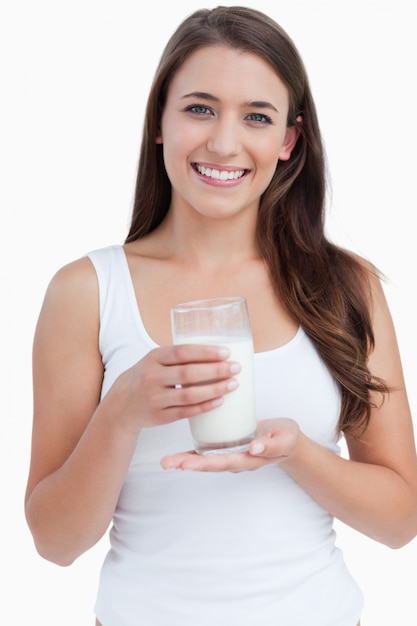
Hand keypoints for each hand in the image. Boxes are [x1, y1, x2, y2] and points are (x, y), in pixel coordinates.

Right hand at [110, 344, 240, 431]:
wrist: (120, 406)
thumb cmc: (145, 377)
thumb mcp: (154, 361)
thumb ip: (178, 356)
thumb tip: (217, 352)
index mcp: (153, 357)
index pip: (182, 352)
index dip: (206, 352)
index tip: (226, 352)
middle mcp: (152, 377)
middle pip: (188, 373)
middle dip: (216, 371)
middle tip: (236, 368)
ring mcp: (155, 398)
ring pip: (189, 395)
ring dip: (214, 390)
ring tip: (233, 385)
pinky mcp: (159, 416)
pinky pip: (185, 412)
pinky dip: (204, 407)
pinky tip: (220, 401)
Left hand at [161, 418, 299, 471]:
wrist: (286, 437)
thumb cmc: (286, 437)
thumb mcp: (285, 439)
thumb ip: (271, 445)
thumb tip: (253, 448)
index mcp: (248, 460)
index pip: (223, 462)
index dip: (203, 463)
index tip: (185, 465)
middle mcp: (235, 460)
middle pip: (208, 463)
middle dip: (186, 464)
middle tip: (167, 463)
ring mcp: (229, 455)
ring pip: (204, 459)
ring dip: (185, 460)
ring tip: (165, 461)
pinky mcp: (226, 447)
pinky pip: (207, 450)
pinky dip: (192, 451)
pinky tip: (177, 453)